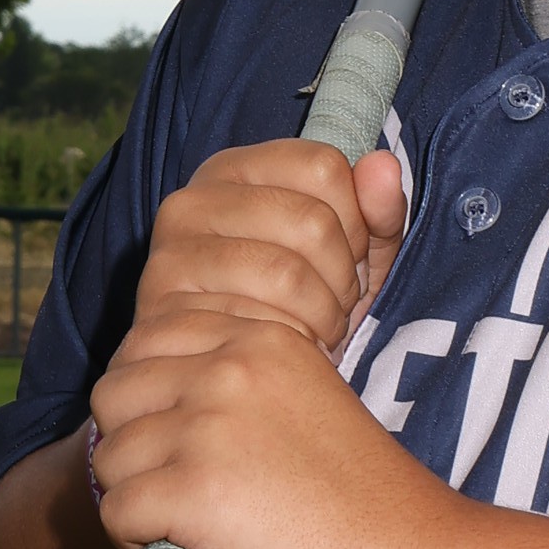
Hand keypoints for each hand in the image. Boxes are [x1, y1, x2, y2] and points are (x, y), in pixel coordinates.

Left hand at [87, 300, 441, 548]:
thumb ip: (241, 390)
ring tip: (182, 527)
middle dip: (130, 442)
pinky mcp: (191, 488)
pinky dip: (138, 544)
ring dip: (133, 496)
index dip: (151, 396)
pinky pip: (116, 512)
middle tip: (171, 489)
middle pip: (116, 390)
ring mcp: (207, 425)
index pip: (151, 337)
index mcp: (261, 338)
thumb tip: (159, 414)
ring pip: (110, 455)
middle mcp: (229, 367)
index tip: (183, 441)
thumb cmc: (365, 504)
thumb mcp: (305, 405)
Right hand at [126, 134, 406, 362]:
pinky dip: (291, 346)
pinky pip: (256, 322)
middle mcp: (193, 201)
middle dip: (343, 277)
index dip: (356, 219)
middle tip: (337, 306)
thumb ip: (377, 210)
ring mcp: (172, 254)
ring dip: (323, 316)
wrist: (234, 382)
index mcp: (236, 170)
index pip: (322, 166)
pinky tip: (288, 352)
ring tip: (318, 330)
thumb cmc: (300, 306)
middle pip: (312, 221)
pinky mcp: (165, 310)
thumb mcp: (351, 255)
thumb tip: (383, 167)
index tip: (350, 256)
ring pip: (287, 273)